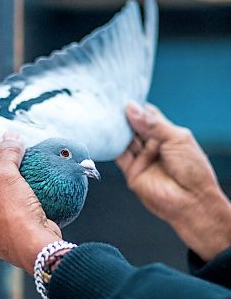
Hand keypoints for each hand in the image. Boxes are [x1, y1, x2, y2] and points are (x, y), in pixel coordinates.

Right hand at [116, 102, 230, 260]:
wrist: (192, 201)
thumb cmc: (193, 170)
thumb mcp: (176, 138)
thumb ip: (152, 124)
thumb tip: (131, 108)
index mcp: (167, 134)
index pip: (147, 115)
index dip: (136, 107)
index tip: (123, 98)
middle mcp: (153, 146)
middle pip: (133, 126)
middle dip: (123, 117)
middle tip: (110, 105)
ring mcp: (142, 159)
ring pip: (124, 140)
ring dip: (116, 129)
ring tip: (106, 116)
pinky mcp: (132, 172)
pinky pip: (118, 156)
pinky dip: (111, 145)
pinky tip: (106, 134)